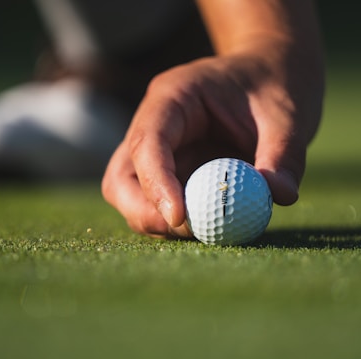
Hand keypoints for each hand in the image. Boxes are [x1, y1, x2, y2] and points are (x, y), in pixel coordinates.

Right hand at [102, 50, 323, 237]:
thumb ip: (284, 157)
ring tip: (206, 226)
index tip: (179, 218)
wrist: (266, 79)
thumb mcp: (287, 116)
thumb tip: (280, 196)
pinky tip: (209, 221)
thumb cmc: (272, 87)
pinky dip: (175, 222)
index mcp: (174, 97)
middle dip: (145, 212)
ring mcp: (159, 151)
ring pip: (132, 196)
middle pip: (122, 177)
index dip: (155, 183)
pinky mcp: (170, 172)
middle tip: (187, 231)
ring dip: (159, 221)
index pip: (147, 142)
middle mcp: (155, 125)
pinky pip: (157, 204)